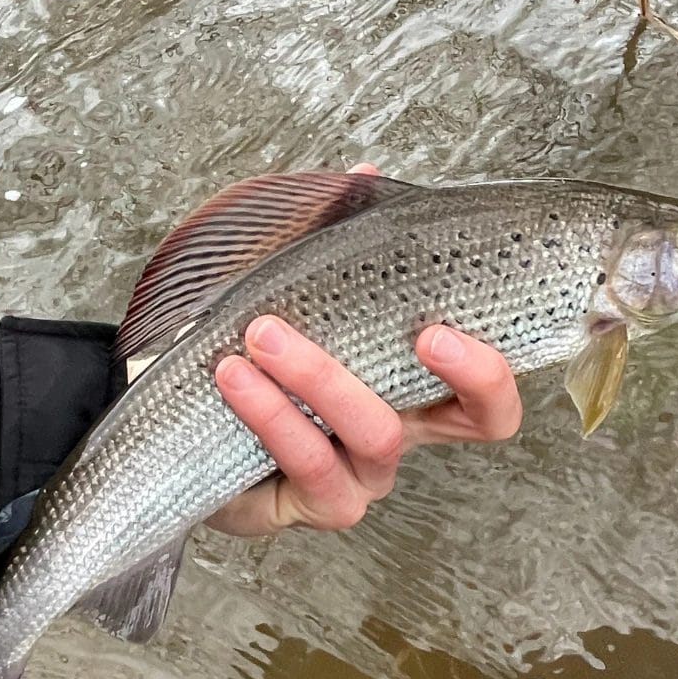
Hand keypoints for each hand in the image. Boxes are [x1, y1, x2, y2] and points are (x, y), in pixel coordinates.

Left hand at [206, 163, 521, 535]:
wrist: (186, 421)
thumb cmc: (258, 358)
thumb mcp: (292, 291)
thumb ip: (328, 238)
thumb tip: (363, 174)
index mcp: (415, 392)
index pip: (489, 397)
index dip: (490, 370)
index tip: (443, 325)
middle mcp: (403, 436)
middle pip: (473, 423)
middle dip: (458, 372)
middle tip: (422, 330)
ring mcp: (362, 478)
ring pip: (377, 436)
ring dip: (324, 380)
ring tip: (263, 336)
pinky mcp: (312, 504)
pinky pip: (310, 465)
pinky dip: (274, 417)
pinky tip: (233, 379)